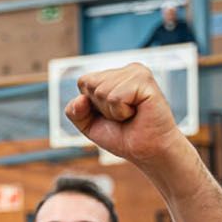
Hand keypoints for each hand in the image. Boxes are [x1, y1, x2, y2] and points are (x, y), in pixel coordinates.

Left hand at [64, 64, 184, 167]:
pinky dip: (121, 112)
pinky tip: (136, 112)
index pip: (83, 82)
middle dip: (100, 108)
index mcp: (114, 75)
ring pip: (102, 91)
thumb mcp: (89, 125)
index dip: (90, 105)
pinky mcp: (145, 80)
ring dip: (112, 111)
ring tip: (130, 114)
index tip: (110, 113)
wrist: (146, 150)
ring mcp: (137, 72)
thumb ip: (75, 112)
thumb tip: (80, 99)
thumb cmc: (122, 135)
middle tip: (122, 115)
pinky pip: (115, 98)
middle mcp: (126, 70)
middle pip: (90, 85)